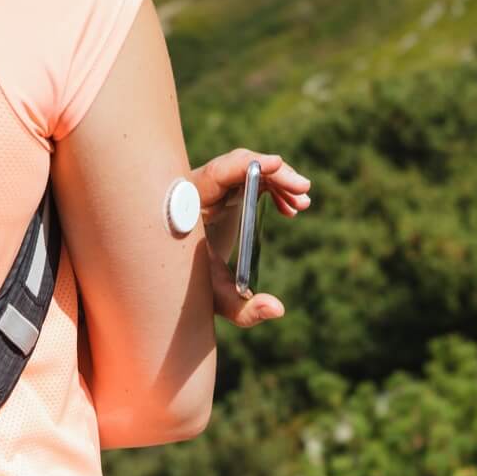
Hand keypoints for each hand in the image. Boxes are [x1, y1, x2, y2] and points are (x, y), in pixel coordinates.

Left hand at [190, 149, 311, 328]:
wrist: (173, 277)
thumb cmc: (189, 286)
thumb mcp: (215, 299)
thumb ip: (244, 311)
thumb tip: (279, 309)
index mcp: (188, 208)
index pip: (216, 173)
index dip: (246, 166)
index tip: (276, 165)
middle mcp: (197, 189)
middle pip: (237, 165)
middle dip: (272, 173)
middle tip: (303, 190)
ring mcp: (210, 186)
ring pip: (247, 168)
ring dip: (277, 181)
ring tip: (302, 205)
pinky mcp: (221, 189)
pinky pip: (249, 177)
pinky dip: (272, 188)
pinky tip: (290, 209)